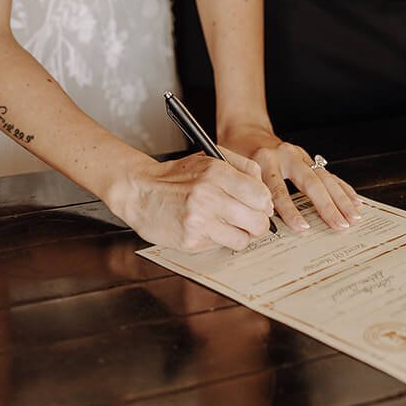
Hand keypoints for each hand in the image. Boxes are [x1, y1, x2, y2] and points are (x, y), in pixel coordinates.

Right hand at [116, 149, 275, 250]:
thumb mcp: (208, 158)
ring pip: (243, 239)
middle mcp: (209, 196)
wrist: (140, 191)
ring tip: (228, 226)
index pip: (260, 195)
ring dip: (240, 235)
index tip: (262, 206)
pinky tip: (209, 229)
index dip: (265, 204)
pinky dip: (220, 241)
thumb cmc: (175, 176)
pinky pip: (221, 247)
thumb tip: (264, 190)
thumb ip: (241, 167)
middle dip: (258, 223)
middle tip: (251, 221)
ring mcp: (200, 221)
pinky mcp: (191, 241)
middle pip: (257, 220)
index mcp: (216, 172)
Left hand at [220, 122, 362, 234]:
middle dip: (327, 206)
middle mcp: (285, 156)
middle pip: (310, 183)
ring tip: (353, 217)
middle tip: (340, 225)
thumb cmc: (237, 153)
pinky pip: (328, 174)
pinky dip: (343, 188)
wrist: (246, 130)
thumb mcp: (234, 171)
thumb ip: (247, 192)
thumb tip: (259, 222)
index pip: (279, 189)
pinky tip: (355, 200)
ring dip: (341, 199)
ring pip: (324, 178)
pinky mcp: (308, 158)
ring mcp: (299, 155)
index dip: (291, 210)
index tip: (302, 227)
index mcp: (264, 160)